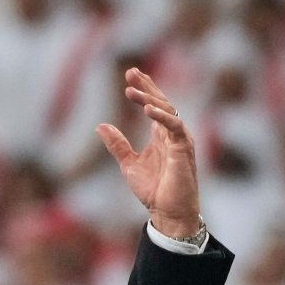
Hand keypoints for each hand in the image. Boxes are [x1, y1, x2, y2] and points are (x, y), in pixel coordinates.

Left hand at [96, 68, 200, 237]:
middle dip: (147, 86)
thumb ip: (117, 144)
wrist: (167, 212)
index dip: (143, 89)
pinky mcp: (183, 150)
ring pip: (167, 111)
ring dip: (149, 99)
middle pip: (161, 102)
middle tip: (130, 72)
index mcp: (161, 136)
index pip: (154, 105)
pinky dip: (162, 116)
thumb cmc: (153, 190)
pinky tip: (148, 109)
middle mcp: (172, 134)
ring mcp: (180, 140)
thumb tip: (100, 126)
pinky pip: (175, 126)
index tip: (130, 74)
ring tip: (131, 90)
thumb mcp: (128, 164)